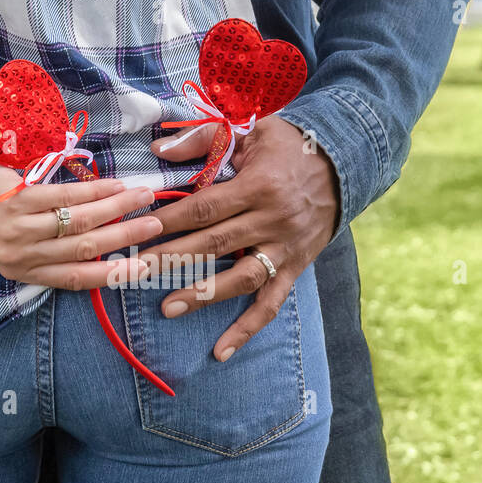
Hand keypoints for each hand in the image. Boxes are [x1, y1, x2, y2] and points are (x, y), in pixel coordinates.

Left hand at [0, 138, 163, 290]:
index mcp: (18, 269)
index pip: (74, 279)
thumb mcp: (8, 236)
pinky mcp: (17, 200)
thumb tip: (95, 242)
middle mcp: (18, 255)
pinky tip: (116, 184)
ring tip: (144, 198)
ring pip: (81, 223)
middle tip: (156, 227)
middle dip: (126, 239)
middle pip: (85, 251)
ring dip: (119, 209)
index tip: (142, 269)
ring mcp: (18, 229)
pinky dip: (97, 191)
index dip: (112, 275)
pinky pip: (67, 197)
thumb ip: (44, 247)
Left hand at [143, 115, 340, 359]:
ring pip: (241, 278)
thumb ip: (204, 139)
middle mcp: (272, 220)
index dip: (169, 221)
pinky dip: (247, 329)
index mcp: (258, 186)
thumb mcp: (251, 131)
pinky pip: (270, 304)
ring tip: (168, 308)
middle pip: (215, 243)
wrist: (346, 162)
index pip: (204, 208)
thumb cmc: (291, 145)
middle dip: (171, 258)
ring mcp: (284, 248)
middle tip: (135, 272)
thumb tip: (159, 151)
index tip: (137, 232)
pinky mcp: (295, 268)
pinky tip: (221, 351)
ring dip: (203, 295)